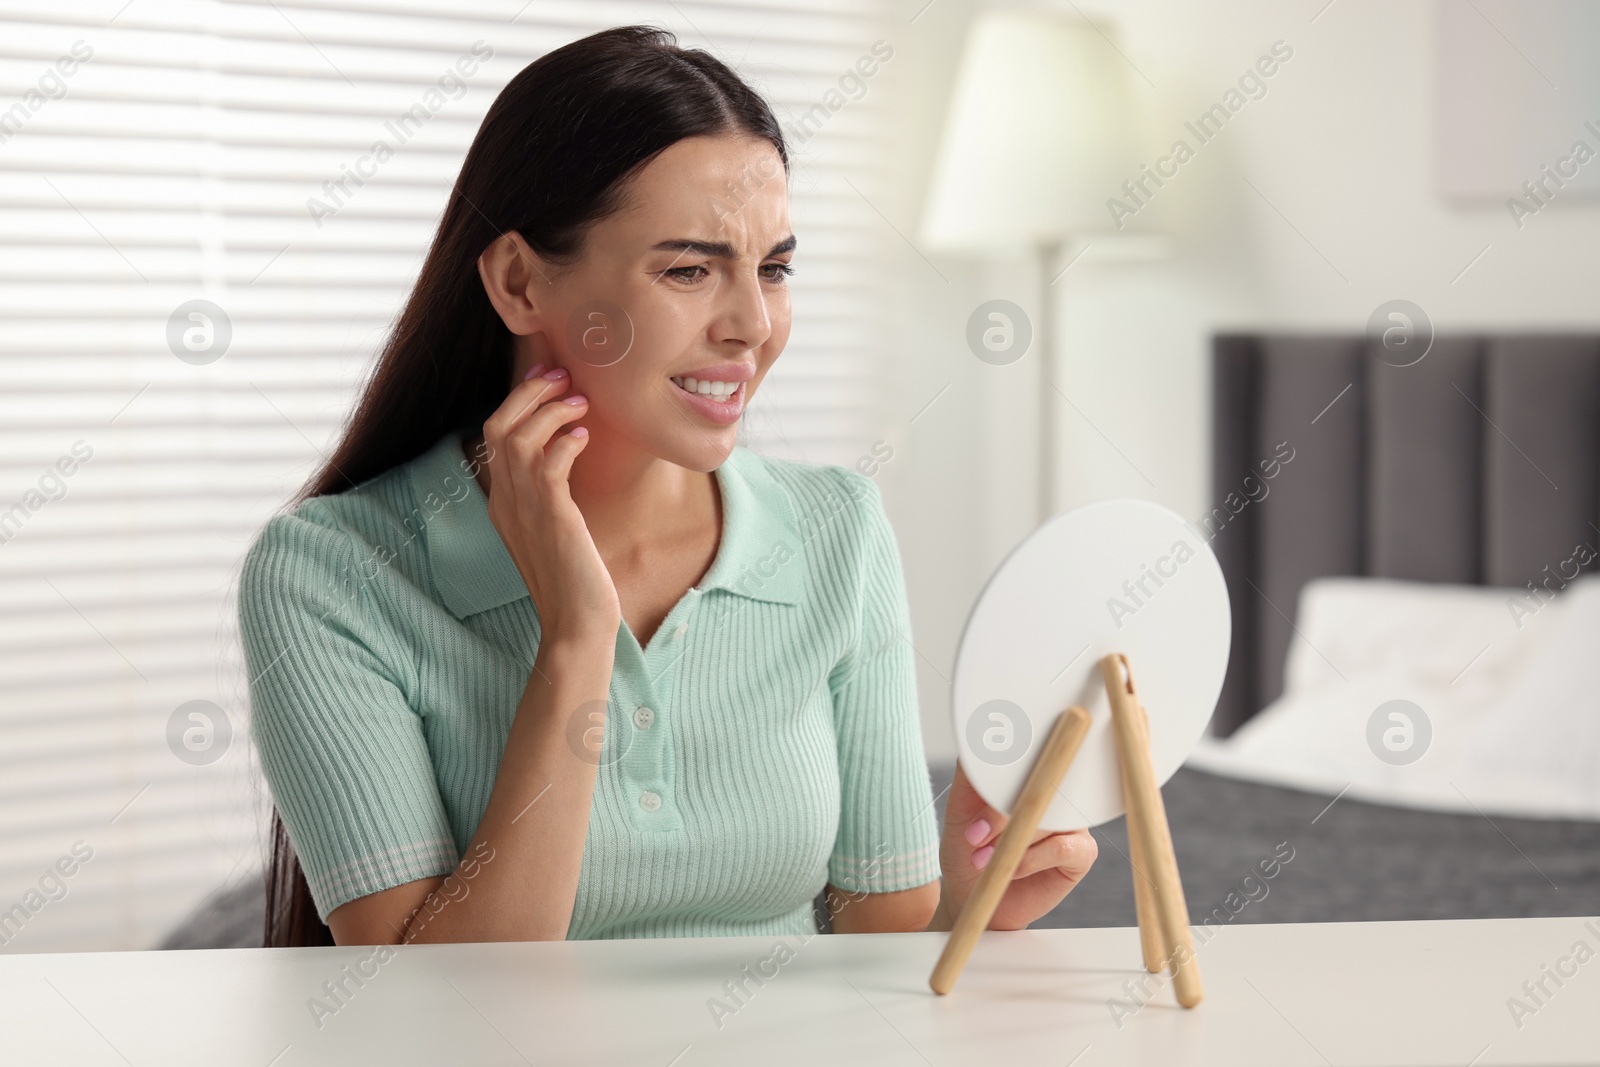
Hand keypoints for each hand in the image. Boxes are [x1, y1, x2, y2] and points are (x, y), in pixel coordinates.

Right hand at [480, 364, 620, 643]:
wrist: (577, 625)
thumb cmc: (576, 580)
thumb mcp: (557, 530)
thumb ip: (553, 496)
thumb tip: (571, 456)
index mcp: (503, 504)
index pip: (494, 436)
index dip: (519, 401)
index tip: (549, 380)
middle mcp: (506, 503)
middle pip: (498, 426)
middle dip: (529, 393)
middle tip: (564, 377)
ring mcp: (524, 511)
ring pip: (519, 438)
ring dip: (551, 411)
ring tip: (581, 402)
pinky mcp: (551, 519)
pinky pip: (548, 464)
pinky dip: (565, 441)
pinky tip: (585, 437)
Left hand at [932, 761, 1097, 930]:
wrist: (971, 895)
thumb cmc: (966, 848)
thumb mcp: (960, 808)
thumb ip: (971, 774)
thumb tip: (983, 747)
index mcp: (1029, 772)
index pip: (1030, 752)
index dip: (1003, 771)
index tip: (975, 795)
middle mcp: (1055, 790)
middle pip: (1044, 782)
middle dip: (1002, 812)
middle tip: (973, 836)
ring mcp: (1071, 819)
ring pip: (1050, 816)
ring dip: (1012, 840)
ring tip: (981, 859)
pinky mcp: (1082, 851)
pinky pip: (1062, 847)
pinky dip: (1030, 860)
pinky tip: (1009, 869)